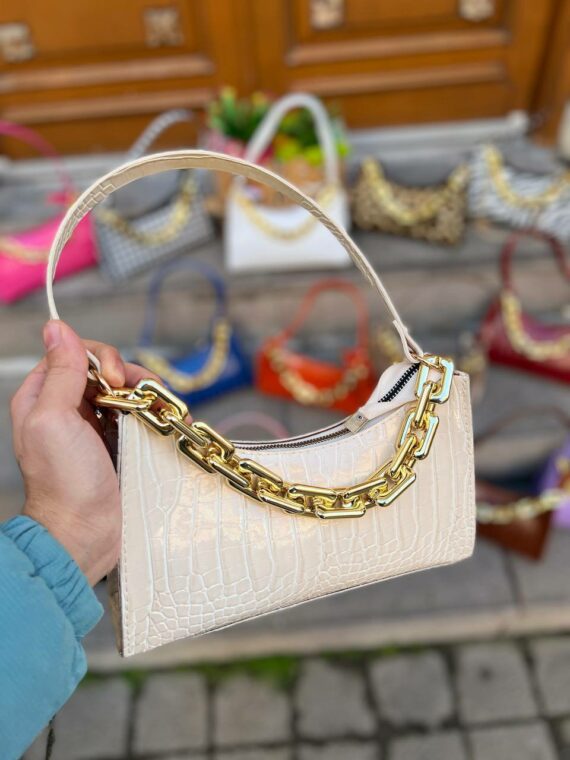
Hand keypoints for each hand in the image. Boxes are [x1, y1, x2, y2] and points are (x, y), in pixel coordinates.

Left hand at [10, 320, 157, 585]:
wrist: (87, 533)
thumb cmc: (64, 481)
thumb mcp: (53, 420)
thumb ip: (60, 372)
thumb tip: (57, 326)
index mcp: (44, 396)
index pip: (75, 353)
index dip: (100, 358)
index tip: (115, 379)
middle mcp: (69, 406)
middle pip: (106, 369)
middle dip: (130, 376)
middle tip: (141, 397)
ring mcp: (96, 425)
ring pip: (127, 390)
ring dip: (148, 394)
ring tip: (164, 411)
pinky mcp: (120, 442)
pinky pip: (140, 415)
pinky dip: (156, 414)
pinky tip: (170, 422)